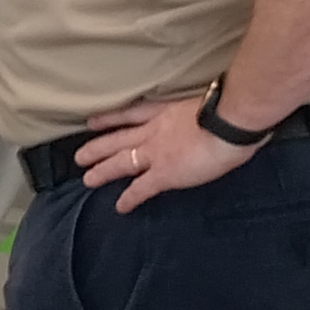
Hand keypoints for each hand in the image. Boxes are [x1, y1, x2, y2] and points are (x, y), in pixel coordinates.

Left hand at [76, 92, 243, 212]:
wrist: (230, 123)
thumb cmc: (231, 110)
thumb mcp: (208, 103)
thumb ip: (200, 111)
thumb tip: (211, 116)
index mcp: (166, 112)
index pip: (131, 114)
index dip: (110, 118)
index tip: (93, 121)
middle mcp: (155, 131)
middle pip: (118, 139)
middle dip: (97, 148)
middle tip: (79, 156)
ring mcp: (157, 152)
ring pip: (121, 161)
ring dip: (103, 171)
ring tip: (87, 179)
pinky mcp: (164, 174)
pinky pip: (141, 188)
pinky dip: (129, 198)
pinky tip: (120, 207)